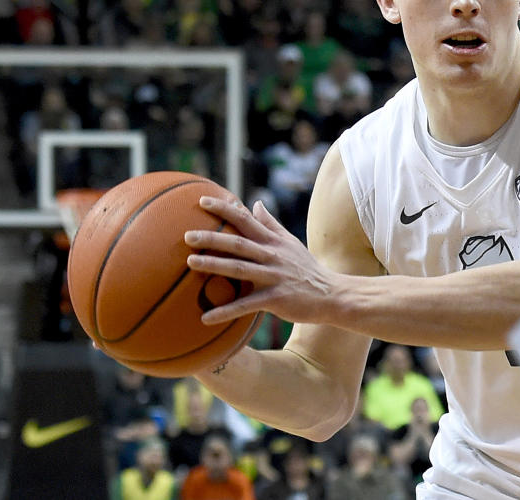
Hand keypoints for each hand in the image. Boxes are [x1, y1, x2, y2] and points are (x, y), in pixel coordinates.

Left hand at [185, 198, 339, 324]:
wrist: (332, 294)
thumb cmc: (306, 268)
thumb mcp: (290, 242)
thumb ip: (271, 224)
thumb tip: (254, 203)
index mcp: (273, 241)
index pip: (245, 219)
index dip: (224, 208)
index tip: (201, 200)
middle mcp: (272, 255)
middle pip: (238, 243)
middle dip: (212, 237)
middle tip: (187, 235)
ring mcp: (274, 276)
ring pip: (240, 269)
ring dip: (214, 265)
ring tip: (190, 263)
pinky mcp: (276, 299)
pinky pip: (247, 305)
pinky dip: (226, 311)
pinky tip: (206, 318)